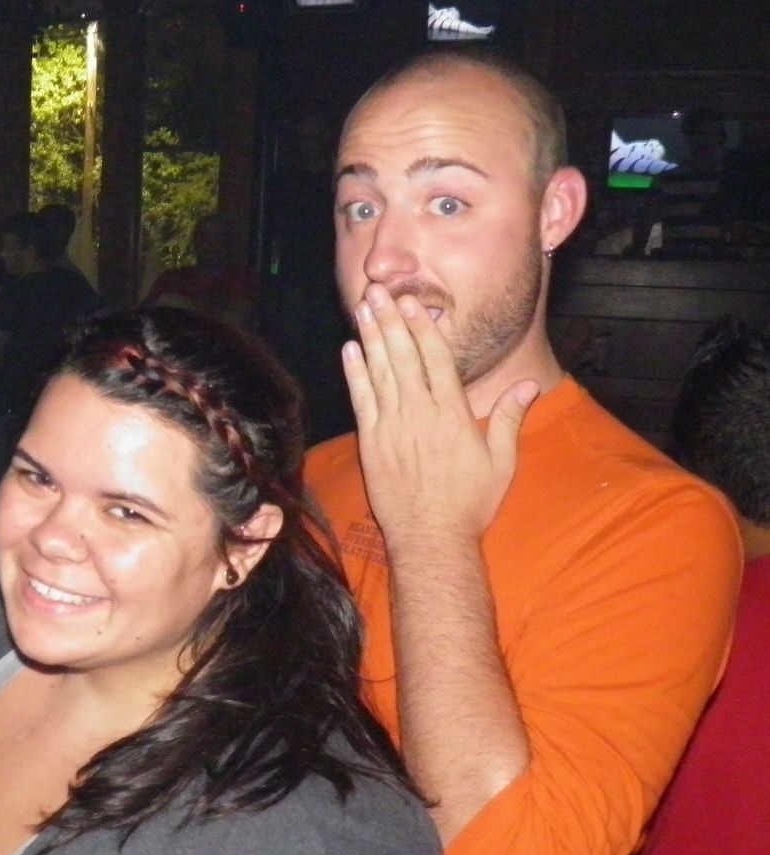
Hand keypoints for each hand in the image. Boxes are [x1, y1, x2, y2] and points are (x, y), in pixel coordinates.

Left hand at [341, 285, 538, 545]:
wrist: (431, 538)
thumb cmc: (469, 503)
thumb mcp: (500, 462)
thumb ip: (510, 419)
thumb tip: (530, 385)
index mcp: (452, 413)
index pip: (437, 358)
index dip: (423, 326)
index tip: (414, 301)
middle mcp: (420, 413)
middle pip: (403, 355)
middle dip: (391, 319)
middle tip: (379, 289)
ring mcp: (393, 427)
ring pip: (379, 371)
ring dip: (371, 336)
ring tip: (363, 307)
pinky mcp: (372, 444)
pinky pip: (362, 400)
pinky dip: (355, 373)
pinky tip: (350, 350)